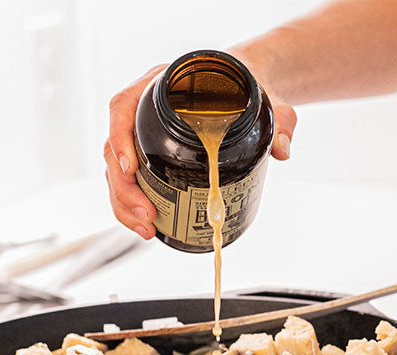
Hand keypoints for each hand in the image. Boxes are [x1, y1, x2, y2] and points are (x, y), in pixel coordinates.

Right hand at [104, 62, 297, 239]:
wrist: (242, 86)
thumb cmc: (243, 84)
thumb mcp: (264, 97)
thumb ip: (279, 117)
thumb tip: (282, 149)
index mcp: (158, 85)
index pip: (123, 106)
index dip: (120, 137)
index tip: (131, 166)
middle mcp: (141, 109)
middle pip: (114, 148)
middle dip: (124, 187)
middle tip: (146, 214)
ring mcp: (140, 133)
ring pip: (116, 171)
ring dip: (124, 204)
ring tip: (147, 228)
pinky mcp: (146, 154)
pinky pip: (128, 181)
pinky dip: (132, 205)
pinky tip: (147, 225)